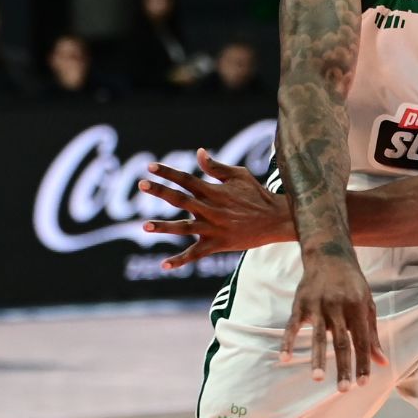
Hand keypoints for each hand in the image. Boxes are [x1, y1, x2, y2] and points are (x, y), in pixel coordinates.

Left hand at [137, 148, 289, 268]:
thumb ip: (216, 167)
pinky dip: (180, 260)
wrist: (276, 220)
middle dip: (160, 191)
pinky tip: (164, 265)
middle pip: (180, 199)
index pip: (186, 179)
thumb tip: (198, 153)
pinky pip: (196, 254)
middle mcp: (210, 209)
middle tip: (142, 184)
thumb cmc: (257, 196)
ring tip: (145, 226)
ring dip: (164, 227)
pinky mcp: (218, 244)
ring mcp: (213, 228)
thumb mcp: (239, 176)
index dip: (168, 172)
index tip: (150, 166)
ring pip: (184, 228)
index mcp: (214, 191)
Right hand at [283, 251, 385, 389]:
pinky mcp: (300, 304)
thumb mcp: (367, 305)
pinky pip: (292, 326)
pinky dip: (287, 342)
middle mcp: (337, 306)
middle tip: (344, 389)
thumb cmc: (353, 285)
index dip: (362, 363)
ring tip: (317, 379)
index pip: (361, 341)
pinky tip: (285, 359)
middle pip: (341, 342)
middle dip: (343, 367)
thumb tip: (382, 362)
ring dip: (317, 358)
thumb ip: (372, 335)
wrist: (329, 256)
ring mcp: (317, 305)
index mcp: (357, 307)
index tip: (362, 383)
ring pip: (317, 336)